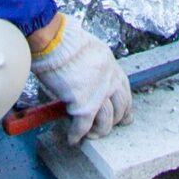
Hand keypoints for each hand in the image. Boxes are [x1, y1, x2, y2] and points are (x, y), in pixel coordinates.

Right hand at [30, 15, 132, 143]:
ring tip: (89, 135)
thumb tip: (88, 79)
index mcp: (111, 65)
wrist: (54, 40)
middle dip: (115, 121)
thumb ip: (94, 66)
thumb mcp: (90, 50)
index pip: (124, 90)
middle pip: (120, 108)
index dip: (125, 106)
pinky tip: (72, 138)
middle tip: (106, 129)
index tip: (125, 116)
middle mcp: (109, 80)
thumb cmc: (64, 41)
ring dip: (98, 131)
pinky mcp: (83, 103)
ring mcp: (98, 93)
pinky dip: (77, 134)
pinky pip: (83, 125)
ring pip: (106, 121)